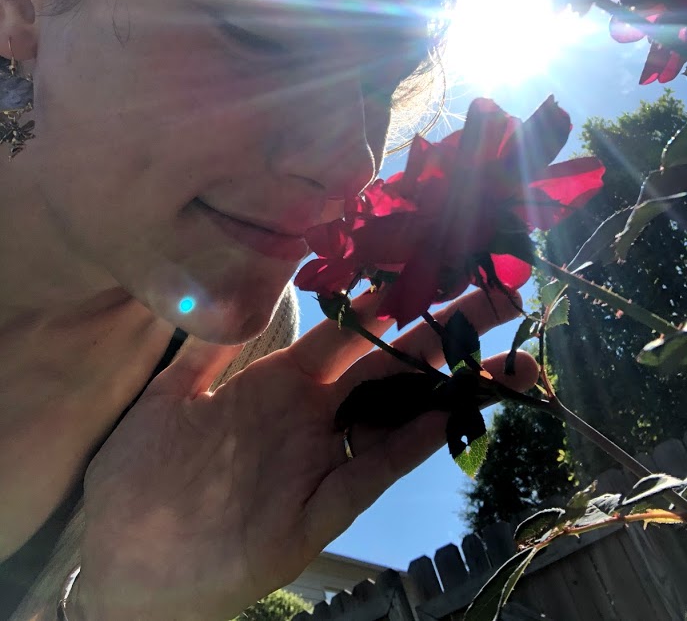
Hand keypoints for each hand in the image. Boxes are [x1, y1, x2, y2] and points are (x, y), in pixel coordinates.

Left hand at [76, 288, 537, 620]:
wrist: (128, 563)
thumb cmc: (142, 479)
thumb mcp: (169, 399)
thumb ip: (208, 346)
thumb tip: (242, 280)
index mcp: (277, 381)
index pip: (347, 330)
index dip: (388, 299)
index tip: (430, 264)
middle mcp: (311, 414)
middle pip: (390, 363)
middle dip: (444, 331)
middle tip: (501, 296)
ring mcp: (322, 460)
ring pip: (400, 415)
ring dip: (454, 387)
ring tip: (512, 360)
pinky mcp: (319, 511)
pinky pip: (373, 471)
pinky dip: (414, 444)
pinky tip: (454, 416)